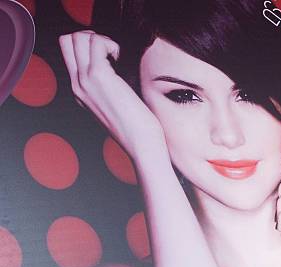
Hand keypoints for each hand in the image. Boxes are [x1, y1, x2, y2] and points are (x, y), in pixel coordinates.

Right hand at [58, 30, 164, 159]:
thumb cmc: (136, 126)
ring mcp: (85, 80)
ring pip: (78, 37)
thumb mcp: (115, 104)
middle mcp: (78, 84)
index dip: (88, 45)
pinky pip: (97, 42)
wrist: (141, 143)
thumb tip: (117, 67)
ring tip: (117, 56)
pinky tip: (121, 58)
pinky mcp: (99, 75)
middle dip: (91, 37)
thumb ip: (108, 87)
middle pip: (68, 40)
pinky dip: (110, 43)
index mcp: (80, 91)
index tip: (109, 55)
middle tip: (112, 52)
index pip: (68, 53)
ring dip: (101, 39)